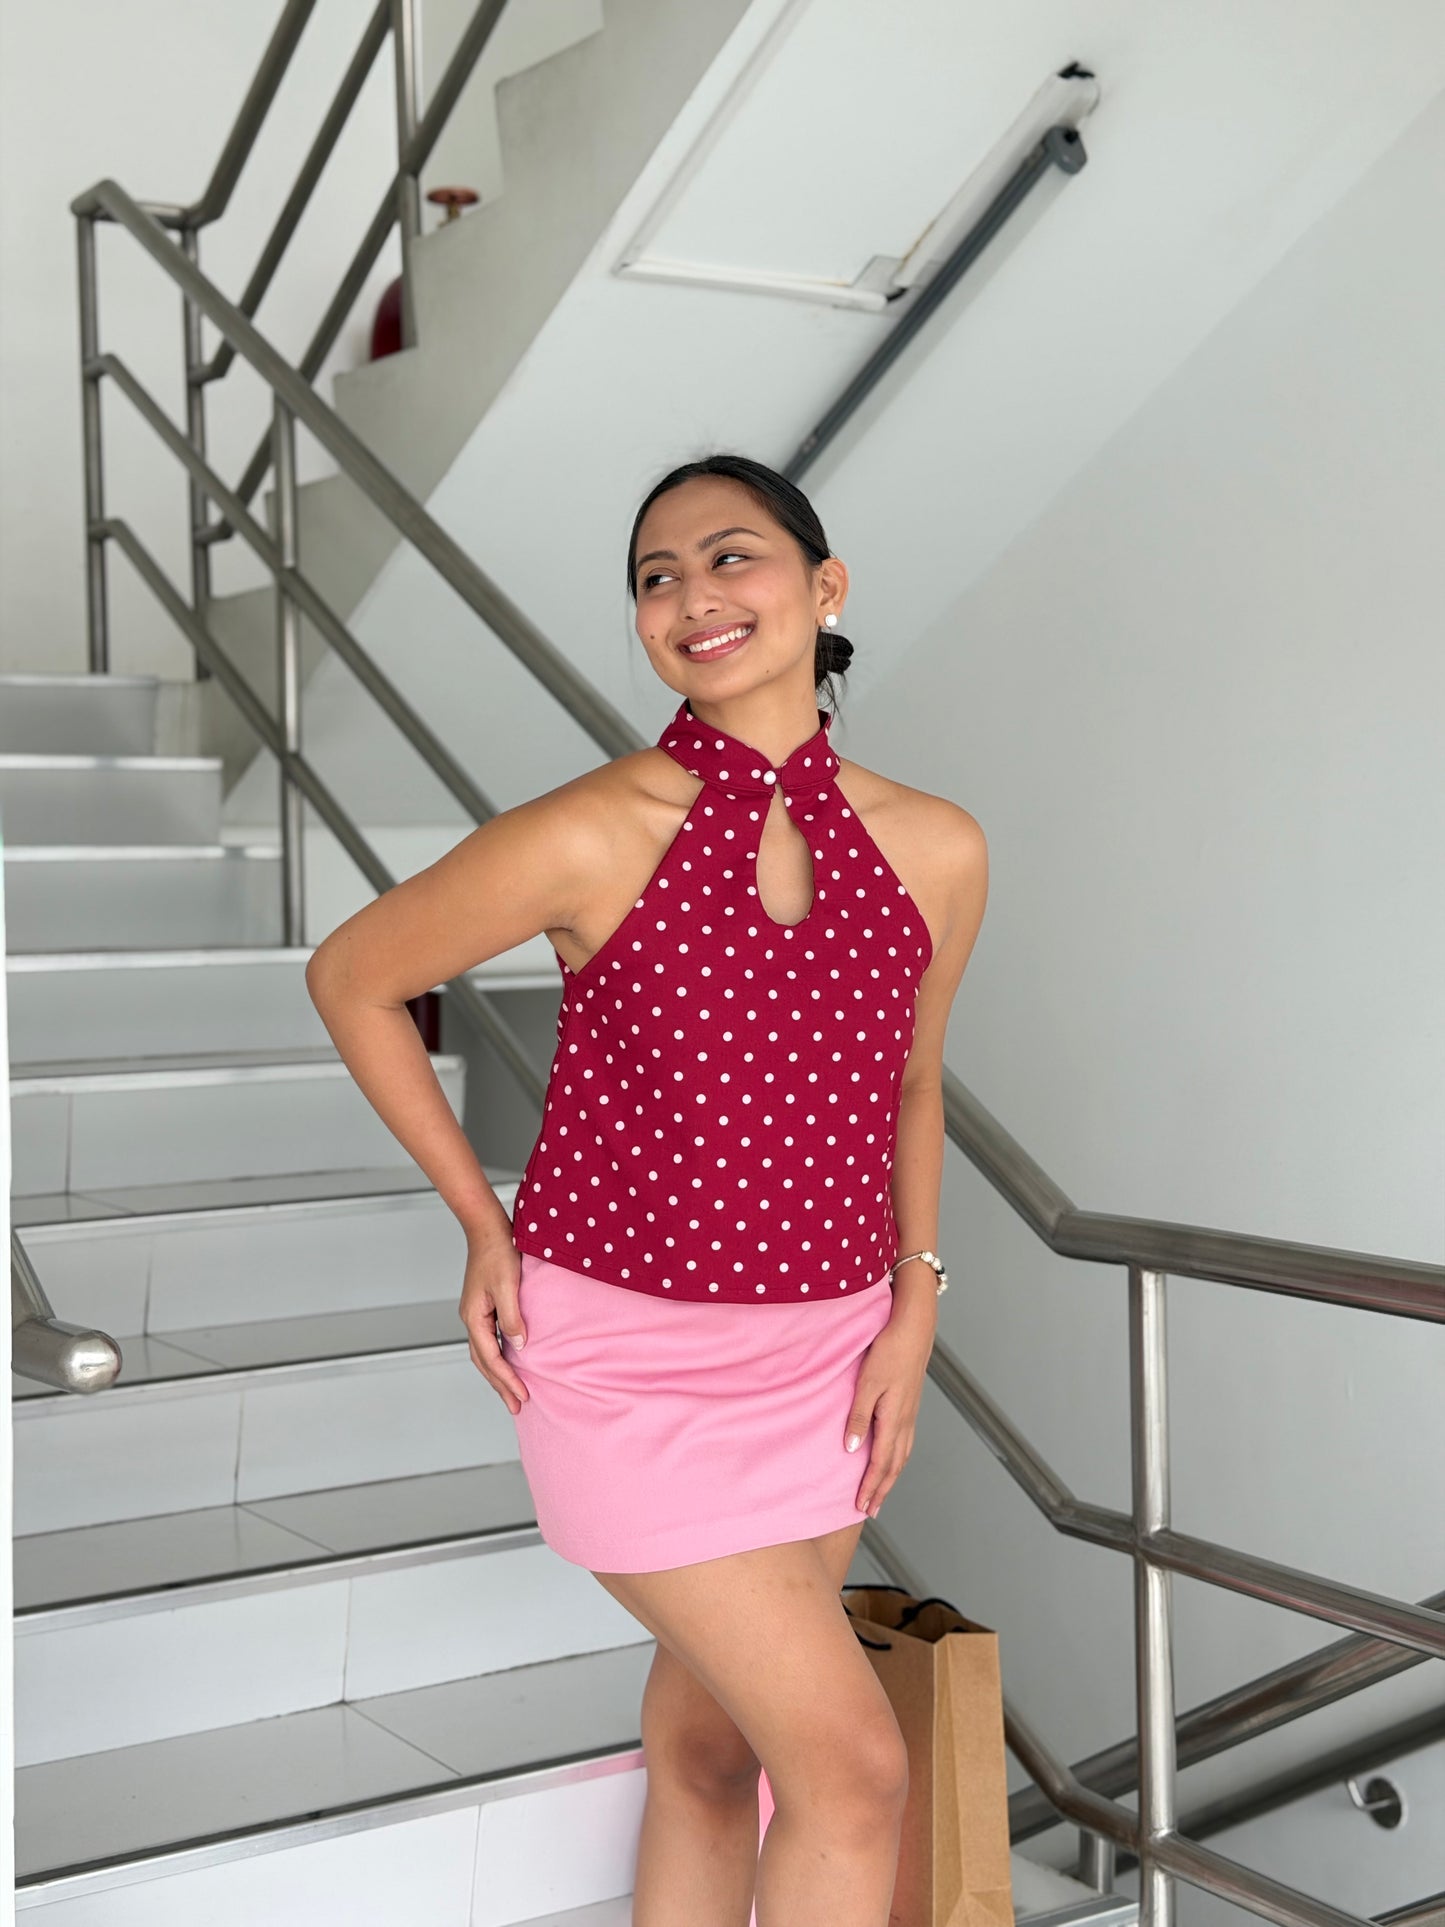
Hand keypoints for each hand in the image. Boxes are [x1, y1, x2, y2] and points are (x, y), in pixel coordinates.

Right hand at [458, 1230, 529, 1414]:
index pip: (491, 1358)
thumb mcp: (508, 1286)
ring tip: (513, 1393)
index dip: (507, 1379)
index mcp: (474, 1317)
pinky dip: (500, 1356)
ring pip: (485, 1353)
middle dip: (500, 1386)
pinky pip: (490, 1340)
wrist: (487, 1228)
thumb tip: (519, 1347)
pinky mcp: (484, 1307)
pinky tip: (511, 1361)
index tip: (524, 1395)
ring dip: (499, 1374)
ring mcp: (476, 1314)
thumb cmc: (498, 1252)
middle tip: (517, 1407)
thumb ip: (513, 1318)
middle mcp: (471, 1319)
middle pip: (484, 1362)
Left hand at [845, 1302, 934, 1518]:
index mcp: (893, 1419)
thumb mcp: (867, 1383)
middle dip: (882, 1490)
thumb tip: (852, 1449)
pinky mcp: (910, 1404)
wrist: (914, 1329)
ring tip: (881, 1492)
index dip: (870, 1487)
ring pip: (902, 1455)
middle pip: (894, 1466)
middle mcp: (905, 1421)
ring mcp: (910, 1413)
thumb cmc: (888, 1351)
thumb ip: (858, 1417)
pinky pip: (905, 1441)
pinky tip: (893, 1457)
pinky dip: (898, 1458)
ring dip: (890, 1477)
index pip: (880, 1464)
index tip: (862, 1507)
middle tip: (871, 1511)